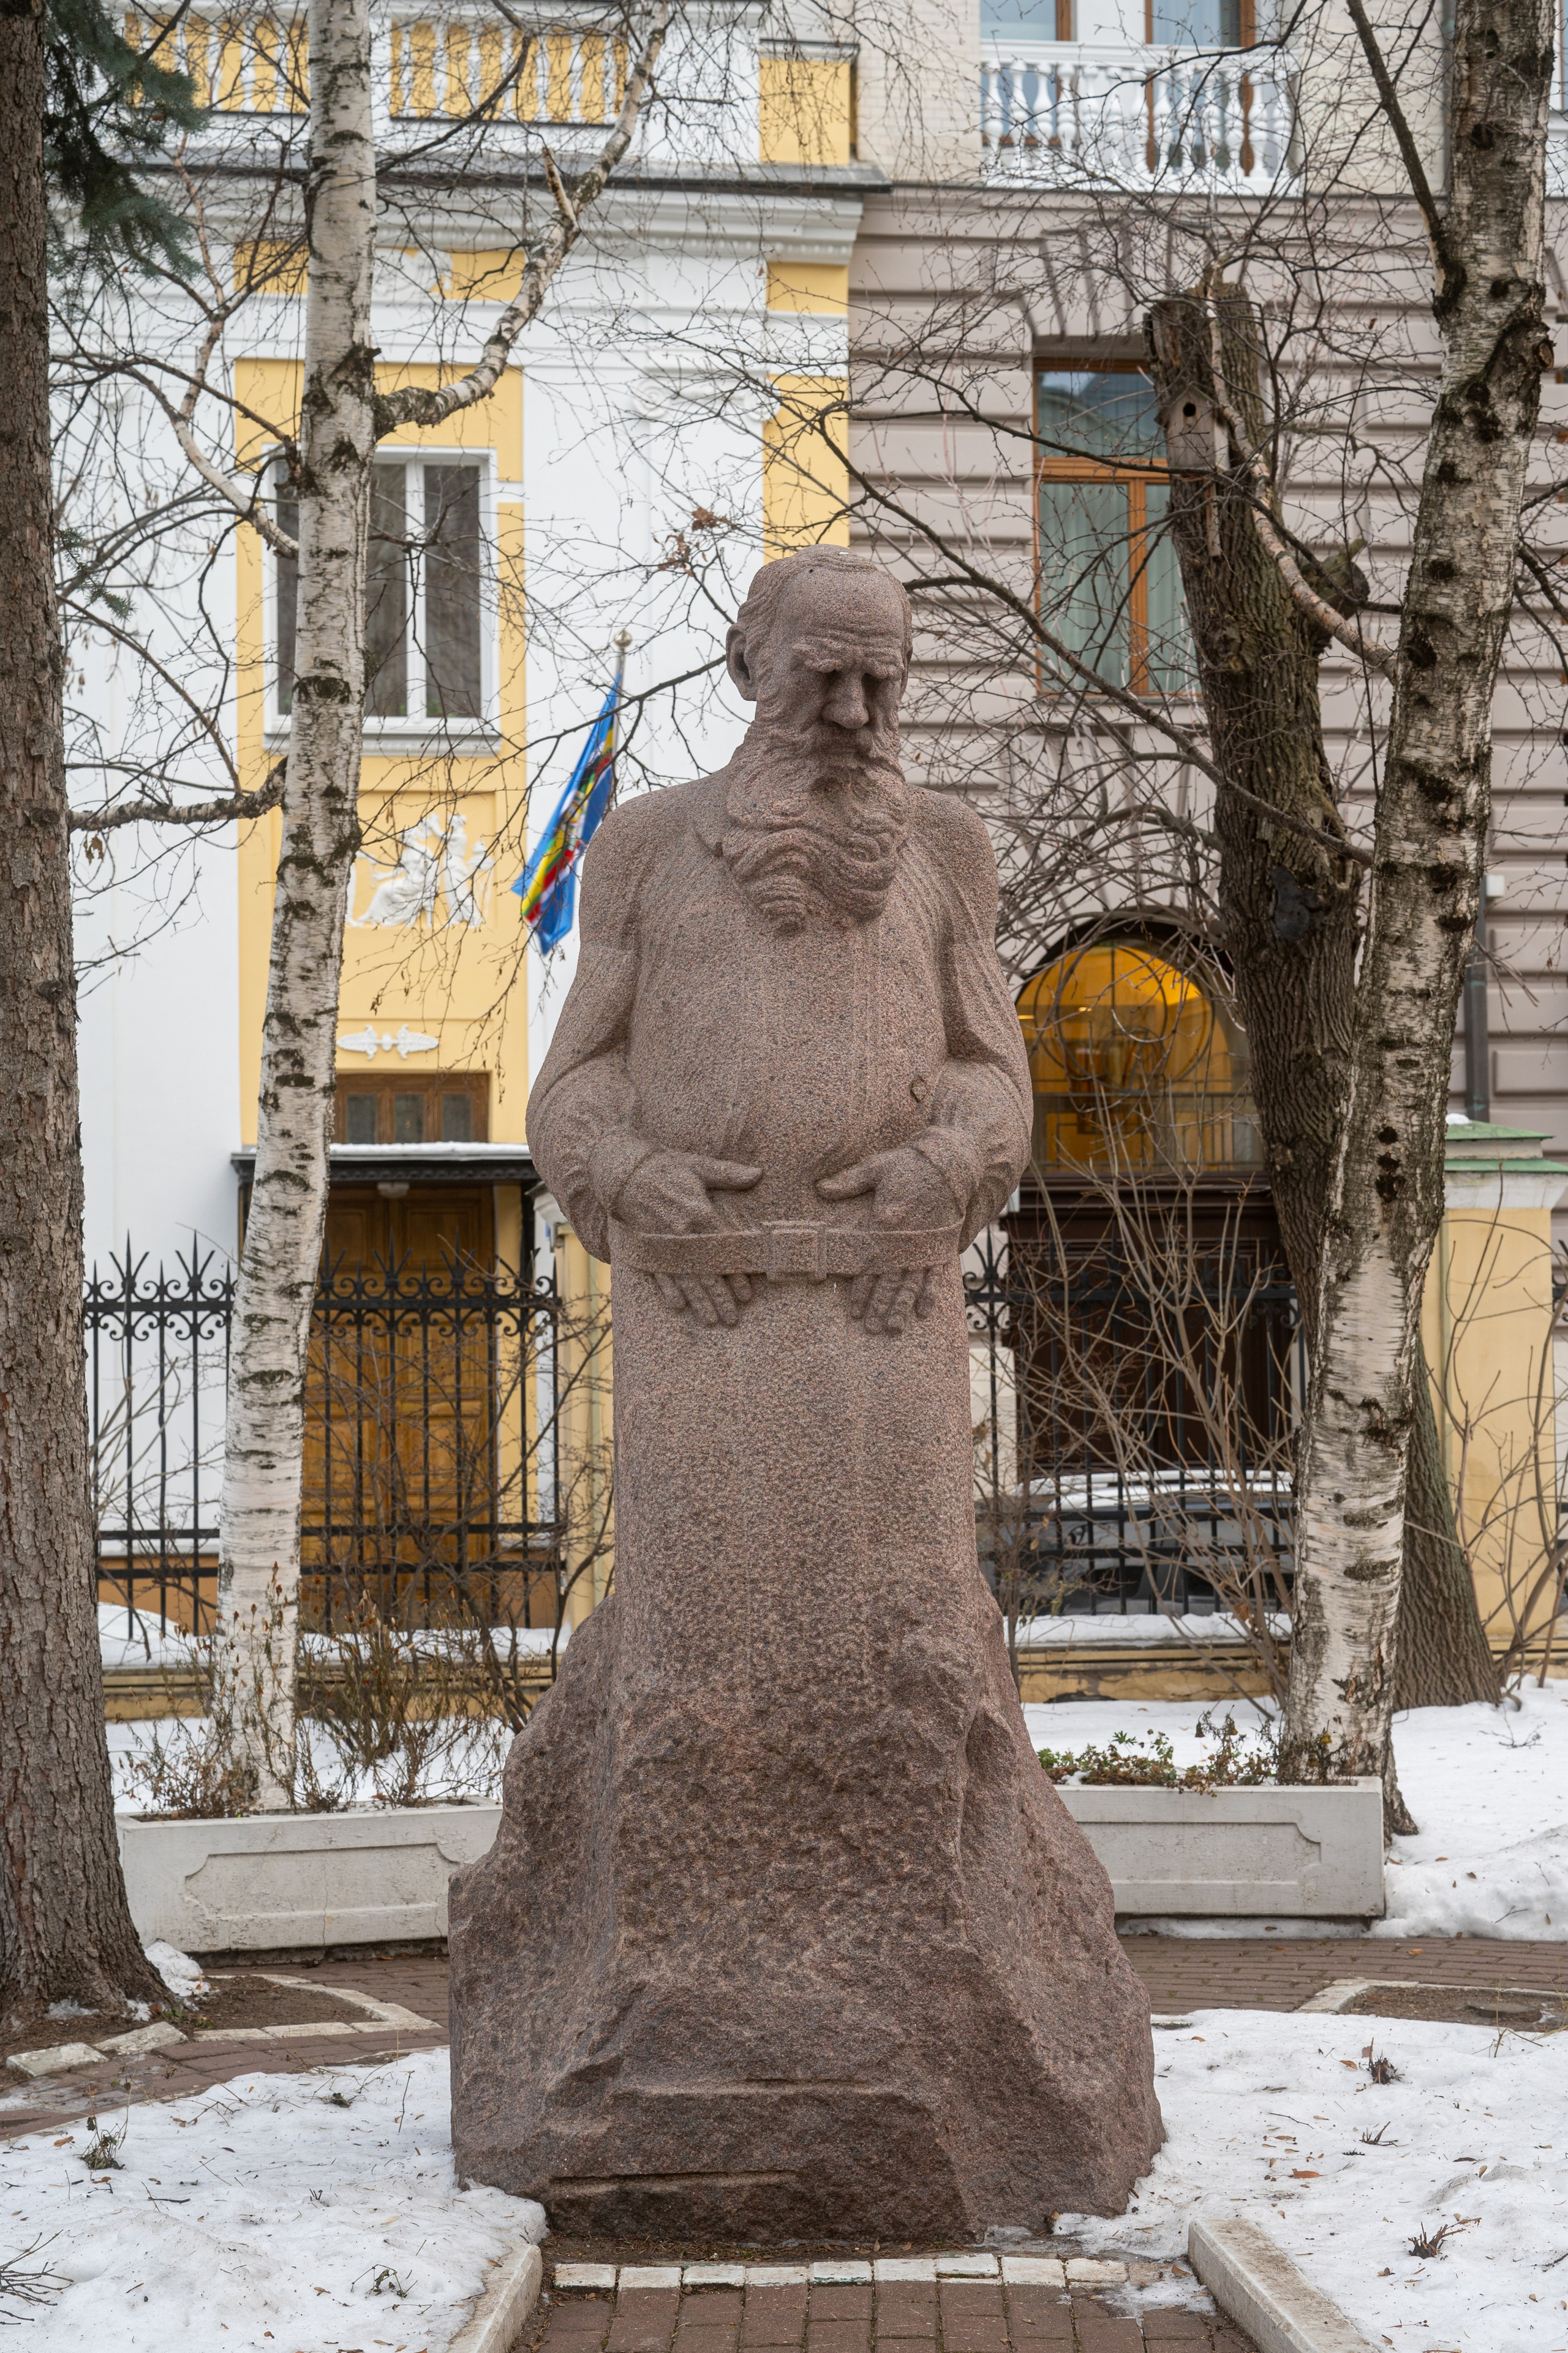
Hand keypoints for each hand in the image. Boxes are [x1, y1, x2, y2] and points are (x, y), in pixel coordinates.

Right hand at [615, 1147, 761, 1328]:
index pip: (724, 1251)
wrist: (623, 1170)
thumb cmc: (666, 1166)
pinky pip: (659, 1272)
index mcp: (699, 1212)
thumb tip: (758, 1173)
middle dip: (720, 1298)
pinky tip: (678, 1307)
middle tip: (733, 1318)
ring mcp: (662, 1242)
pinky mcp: (646, 1245)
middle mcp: (682, 1231)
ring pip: (684, 1277)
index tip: (747, 1294)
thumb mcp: (698, 1166)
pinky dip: (668, 1290)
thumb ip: (728, 1174)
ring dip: (698, 1301)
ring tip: (712, 1320)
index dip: (736, 1274)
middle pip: (706, 1271)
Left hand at [816, 1146, 958, 1333]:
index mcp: (886, 1222)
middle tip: (871, 1329)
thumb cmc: (910, 1164)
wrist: (952, 1162)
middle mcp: (906, 1239)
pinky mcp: (942, 1244)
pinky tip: (924, 1313)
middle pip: (890, 1280)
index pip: (869, 1263)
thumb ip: (848, 1182)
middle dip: (879, 1306)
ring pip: (912, 1282)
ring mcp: (926, 1244)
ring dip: (901, 1307)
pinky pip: (936, 1274)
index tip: (854, 1310)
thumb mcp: (877, 1168)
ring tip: (892, 1328)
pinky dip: (930, 1294)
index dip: (861, 1289)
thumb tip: (820, 1189)